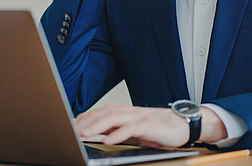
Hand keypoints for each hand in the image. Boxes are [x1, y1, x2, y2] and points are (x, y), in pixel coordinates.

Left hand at [75, 104, 226, 147]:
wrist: (182, 124)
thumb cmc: (157, 128)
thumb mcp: (132, 130)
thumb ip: (115, 129)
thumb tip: (96, 134)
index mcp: (122, 112)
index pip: (98, 113)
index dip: (83, 119)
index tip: (69, 126)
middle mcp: (128, 112)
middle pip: (102, 114)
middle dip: (85, 122)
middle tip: (70, 130)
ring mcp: (138, 117)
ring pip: (113, 118)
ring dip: (97, 125)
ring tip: (83, 134)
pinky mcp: (148, 125)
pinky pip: (131, 128)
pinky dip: (118, 134)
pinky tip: (108, 139)